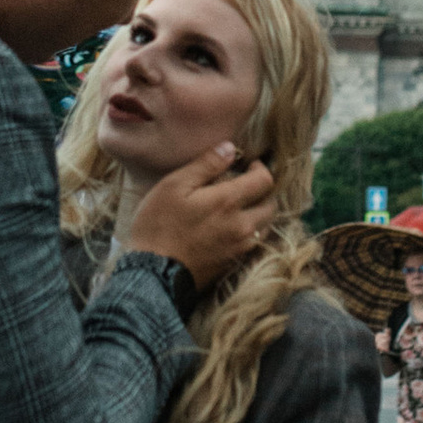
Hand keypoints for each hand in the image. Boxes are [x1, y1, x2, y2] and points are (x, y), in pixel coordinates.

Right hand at [129, 141, 277, 290]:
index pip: (265, 180)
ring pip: (265, 225)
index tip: (248, 165)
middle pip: (271, 205)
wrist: (152, 274)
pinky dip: (250, 231)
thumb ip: (205, 165)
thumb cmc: (158, 225)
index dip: (260, 168)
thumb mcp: (174, 186)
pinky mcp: (234, 263)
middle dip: (263, 192)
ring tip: (238, 206)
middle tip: (245, 186)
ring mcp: (240, 247)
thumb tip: (230, 148)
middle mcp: (242, 225)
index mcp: (228, 202)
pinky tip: (230, 228)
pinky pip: (254, 243)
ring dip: (258, 213)